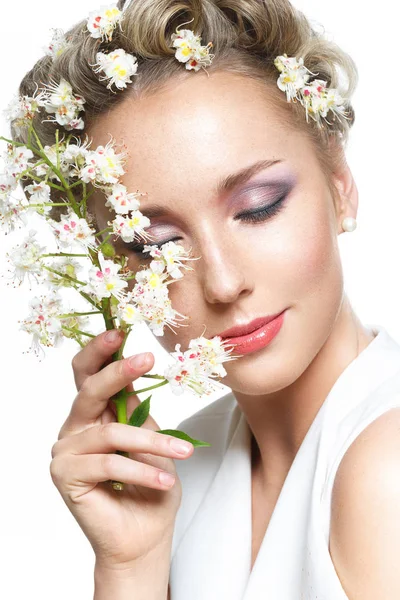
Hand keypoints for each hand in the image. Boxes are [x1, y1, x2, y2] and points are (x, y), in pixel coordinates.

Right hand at [49, 329, 193, 569]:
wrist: (146, 534)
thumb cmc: (152, 484)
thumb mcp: (151, 438)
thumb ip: (136, 407)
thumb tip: (135, 362)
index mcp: (96, 412)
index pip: (89, 373)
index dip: (101, 350)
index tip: (121, 330)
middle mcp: (76, 426)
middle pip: (89, 389)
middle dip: (118, 371)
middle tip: (145, 357)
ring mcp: (66, 450)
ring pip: (111, 433)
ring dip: (151, 443)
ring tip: (181, 456)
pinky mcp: (64, 475)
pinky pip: (108, 463)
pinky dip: (141, 471)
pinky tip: (164, 481)